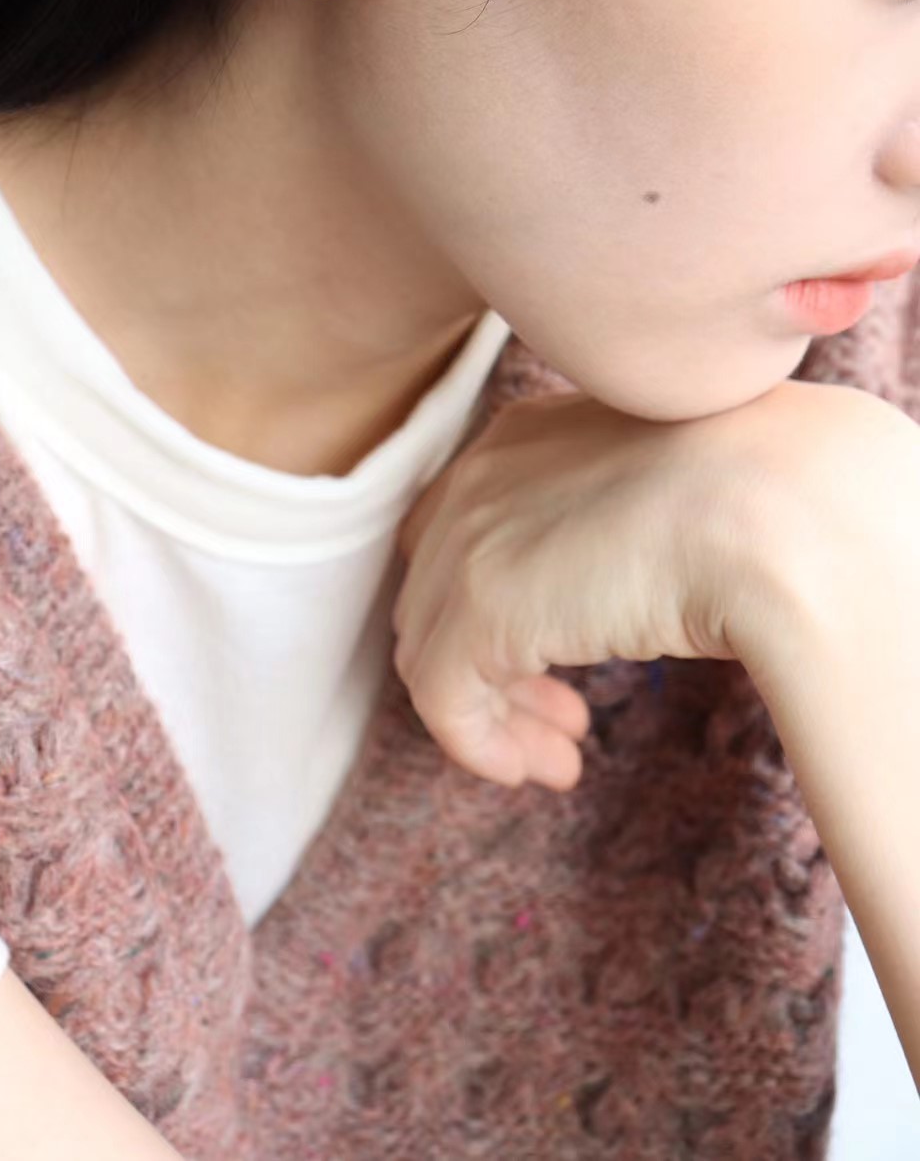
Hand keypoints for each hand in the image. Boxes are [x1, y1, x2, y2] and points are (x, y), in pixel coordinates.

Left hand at [392, 376, 919, 790]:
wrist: (775, 510)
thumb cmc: (755, 500)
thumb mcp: (660, 501)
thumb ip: (609, 531)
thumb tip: (614, 591)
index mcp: (524, 437)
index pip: (462, 529)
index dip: (492, 603)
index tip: (551, 658)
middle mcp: (480, 476)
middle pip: (438, 590)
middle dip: (493, 664)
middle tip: (562, 718)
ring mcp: (470, 536)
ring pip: (433, 647)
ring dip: (494, 714)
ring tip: (559, 756)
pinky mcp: (478, 606)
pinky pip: (442, 699)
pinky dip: (480, 745)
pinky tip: (547, 769)